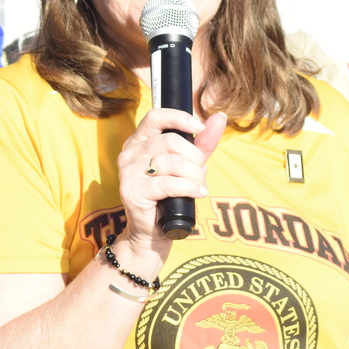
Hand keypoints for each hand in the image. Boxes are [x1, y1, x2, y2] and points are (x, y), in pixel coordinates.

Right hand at [116, 108, 227, 256]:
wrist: (152, 232)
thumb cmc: (170, 196)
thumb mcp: (188, 165)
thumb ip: (202, 143)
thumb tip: (219, 118)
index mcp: (139, 141)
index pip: (155, 117)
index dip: (179, 118)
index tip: (199, 128)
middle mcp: (130, 153)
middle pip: (170, 141)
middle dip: (194, 157)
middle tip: (200, 173)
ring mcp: (128, 172)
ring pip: (171, 162)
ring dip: (194, 175)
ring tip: (199, 186)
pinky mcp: (133, 191)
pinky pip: (168, 183)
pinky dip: (189, 188)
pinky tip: (198, 194)